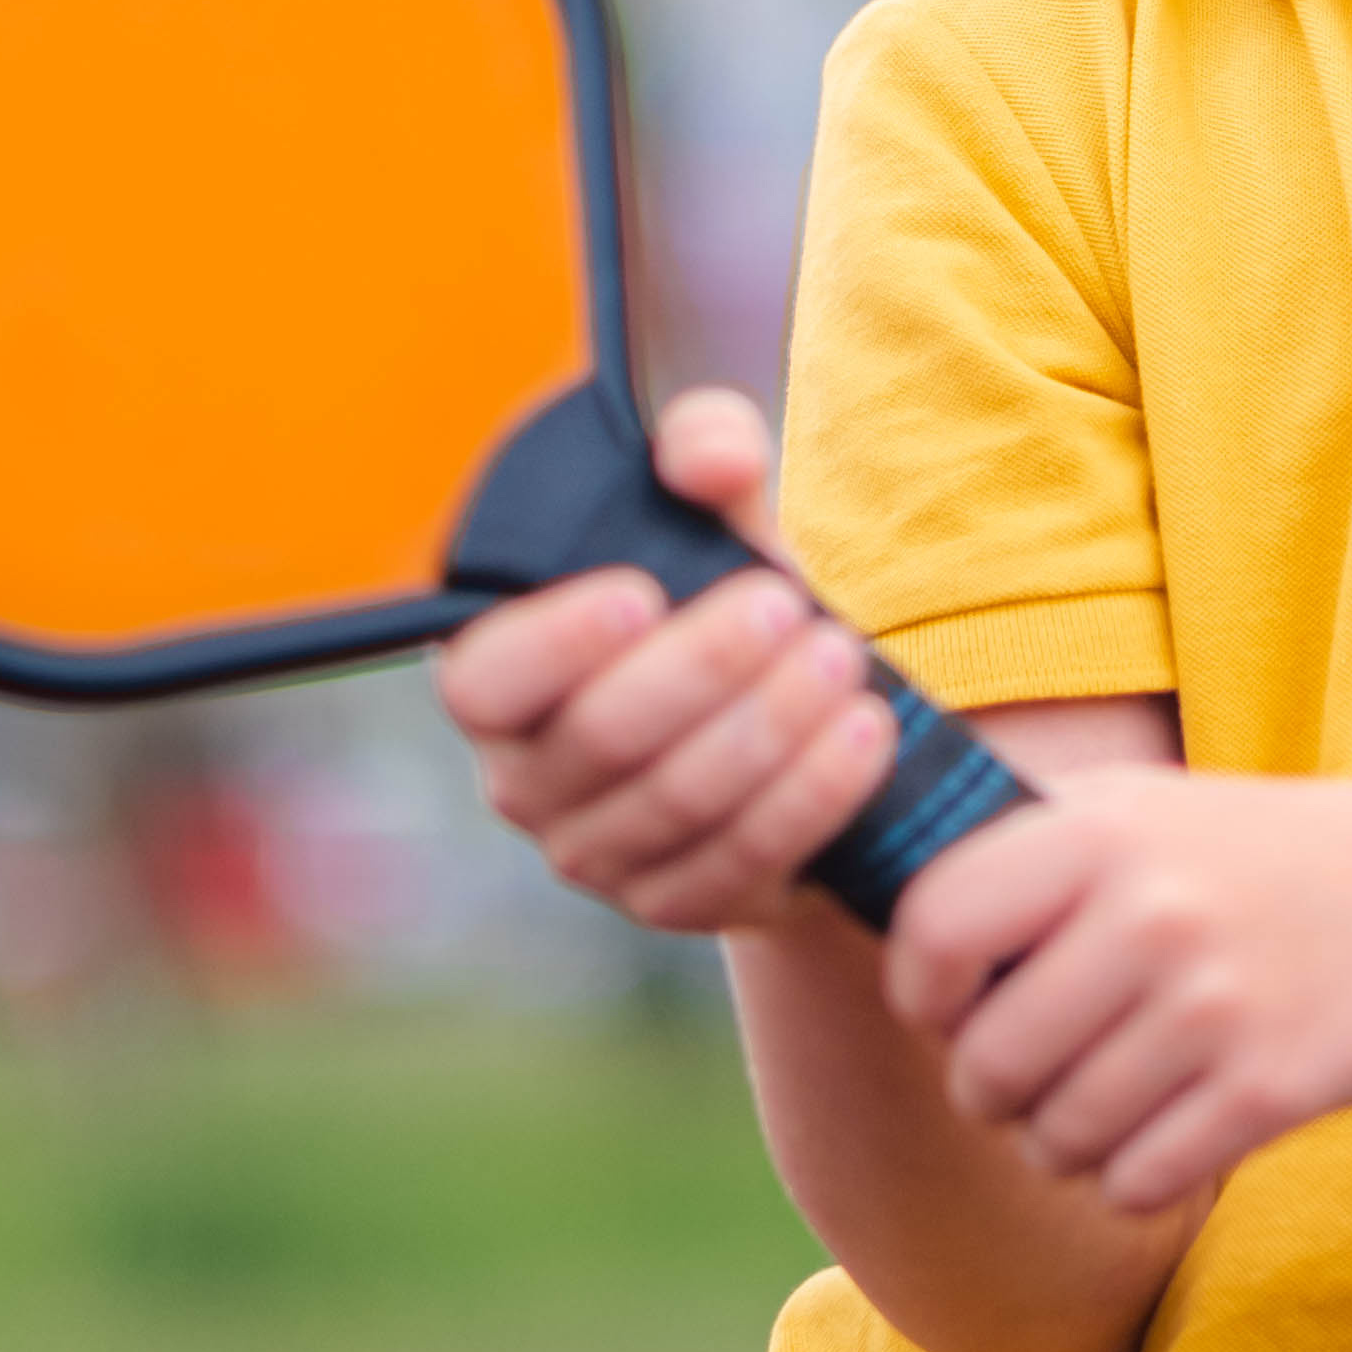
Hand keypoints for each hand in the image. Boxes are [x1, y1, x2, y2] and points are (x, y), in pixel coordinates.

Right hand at [427, 388, 895, 935]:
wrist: (783, 700)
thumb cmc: (718, 589)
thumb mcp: (713, 508)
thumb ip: (704, 450)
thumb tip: (708, 458)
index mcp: (500, 678)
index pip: (485, 678)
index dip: (554, 641)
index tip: (641, 590)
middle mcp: (528, 777)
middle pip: (601, 738)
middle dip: (701, 669)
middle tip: (784, 604)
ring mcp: (598, 853)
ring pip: (677, 804)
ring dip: (769, 727)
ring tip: (841, 657)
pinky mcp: (677, 901)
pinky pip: (740, 861)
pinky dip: (811, 796)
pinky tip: (865, 733)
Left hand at [884, 765, 1351, 1214]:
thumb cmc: (1267, 855)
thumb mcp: (1147, 809)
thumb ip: (1028, 851)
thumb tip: (888, 918)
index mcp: (1104, 832)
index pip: (935, 928)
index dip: (921, 989)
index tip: (952, 1004)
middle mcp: (1152, 914)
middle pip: (986, 1061)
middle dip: (992, 1090)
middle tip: (1032, 1074)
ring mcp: (1213, 1006)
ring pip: (1056, 1136)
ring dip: (1063, 1141)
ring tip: (1107, 1096)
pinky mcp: (1268, 1089)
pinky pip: (1133, 1179)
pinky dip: (1132, 1174)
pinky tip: (1167, 1127)